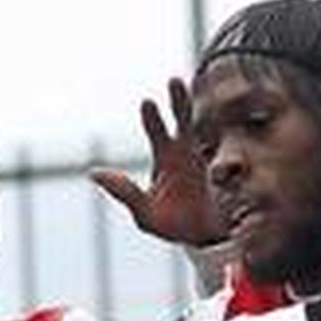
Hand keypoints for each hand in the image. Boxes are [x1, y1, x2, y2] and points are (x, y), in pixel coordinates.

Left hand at [91, 78, 224, 246]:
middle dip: (178, 102)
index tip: (147, 102)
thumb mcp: (144, 213)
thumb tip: (92, 172)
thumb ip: (123, 192)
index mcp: (166, 159)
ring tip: (205, 103)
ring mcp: (207, 164)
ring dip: (205, 120)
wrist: (199, 240)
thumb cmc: (170, 224)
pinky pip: (227, 163)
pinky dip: (228, 157)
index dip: (153, 118)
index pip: (157, 131)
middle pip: (183, 121)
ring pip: (207, 135)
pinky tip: (225, 156)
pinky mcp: (224, 179)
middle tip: (174, 80)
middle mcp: (186, 155)